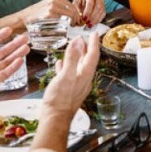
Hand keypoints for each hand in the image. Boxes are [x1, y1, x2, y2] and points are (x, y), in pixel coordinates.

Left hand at [0, 25, 29, 105]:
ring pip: (6, 62)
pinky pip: (4, 74)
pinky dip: (12, 68)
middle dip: (14, 45)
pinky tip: (19, 60)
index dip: (0, 36)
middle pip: (2, 52)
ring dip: (16, 55)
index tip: (9, 30)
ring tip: (26, 47)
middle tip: (25, 38)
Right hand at [25, 0, 80, 25]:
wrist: (23, 18)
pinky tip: (64, 29)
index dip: (77, 14)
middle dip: (76, 19)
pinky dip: (66, 25)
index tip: (77, 21)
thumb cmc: (36, 15)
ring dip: (72, 22)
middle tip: (75, 26)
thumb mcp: (49, 7)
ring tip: (69, 27)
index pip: (73, 5)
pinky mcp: (50, 14)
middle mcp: (55, 0)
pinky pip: (63, 20)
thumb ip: (60, 9)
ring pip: (70, 15)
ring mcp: (53, 7)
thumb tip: (74, 15)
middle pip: (73, 10)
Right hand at [34, 32, 100, 151]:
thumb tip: (78, 41)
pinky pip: (69, 74)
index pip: (93, 55)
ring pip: (79, 67)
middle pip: (87, 60)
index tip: (95, 33)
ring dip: (77, 56)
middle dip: (87, 48)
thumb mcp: (66, 76)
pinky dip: (66, 66)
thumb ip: (72, 58)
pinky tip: (60, 64)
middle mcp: (83, 79)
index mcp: (85, 74)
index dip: (94, 43)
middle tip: (86, 38)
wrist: (55, 119)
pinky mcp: (68, 90)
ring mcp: (76, 85)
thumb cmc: (60, 100)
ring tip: (75, 47)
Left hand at [73, 0, 105, 26]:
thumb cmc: (80, 1)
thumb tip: (78, 17)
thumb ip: (76, 9)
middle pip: (98, 7)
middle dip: (92, 16)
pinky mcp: (104, 8)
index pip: (90, 2)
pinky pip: (103, 15)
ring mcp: (102, 2)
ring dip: (95, 19)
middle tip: (86, 23)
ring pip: (101, 12)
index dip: (88, 11)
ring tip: (89, 25)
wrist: (85, 0)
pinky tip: (92, 24)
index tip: (84, 18)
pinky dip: (97, 20)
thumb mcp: (76, 3)